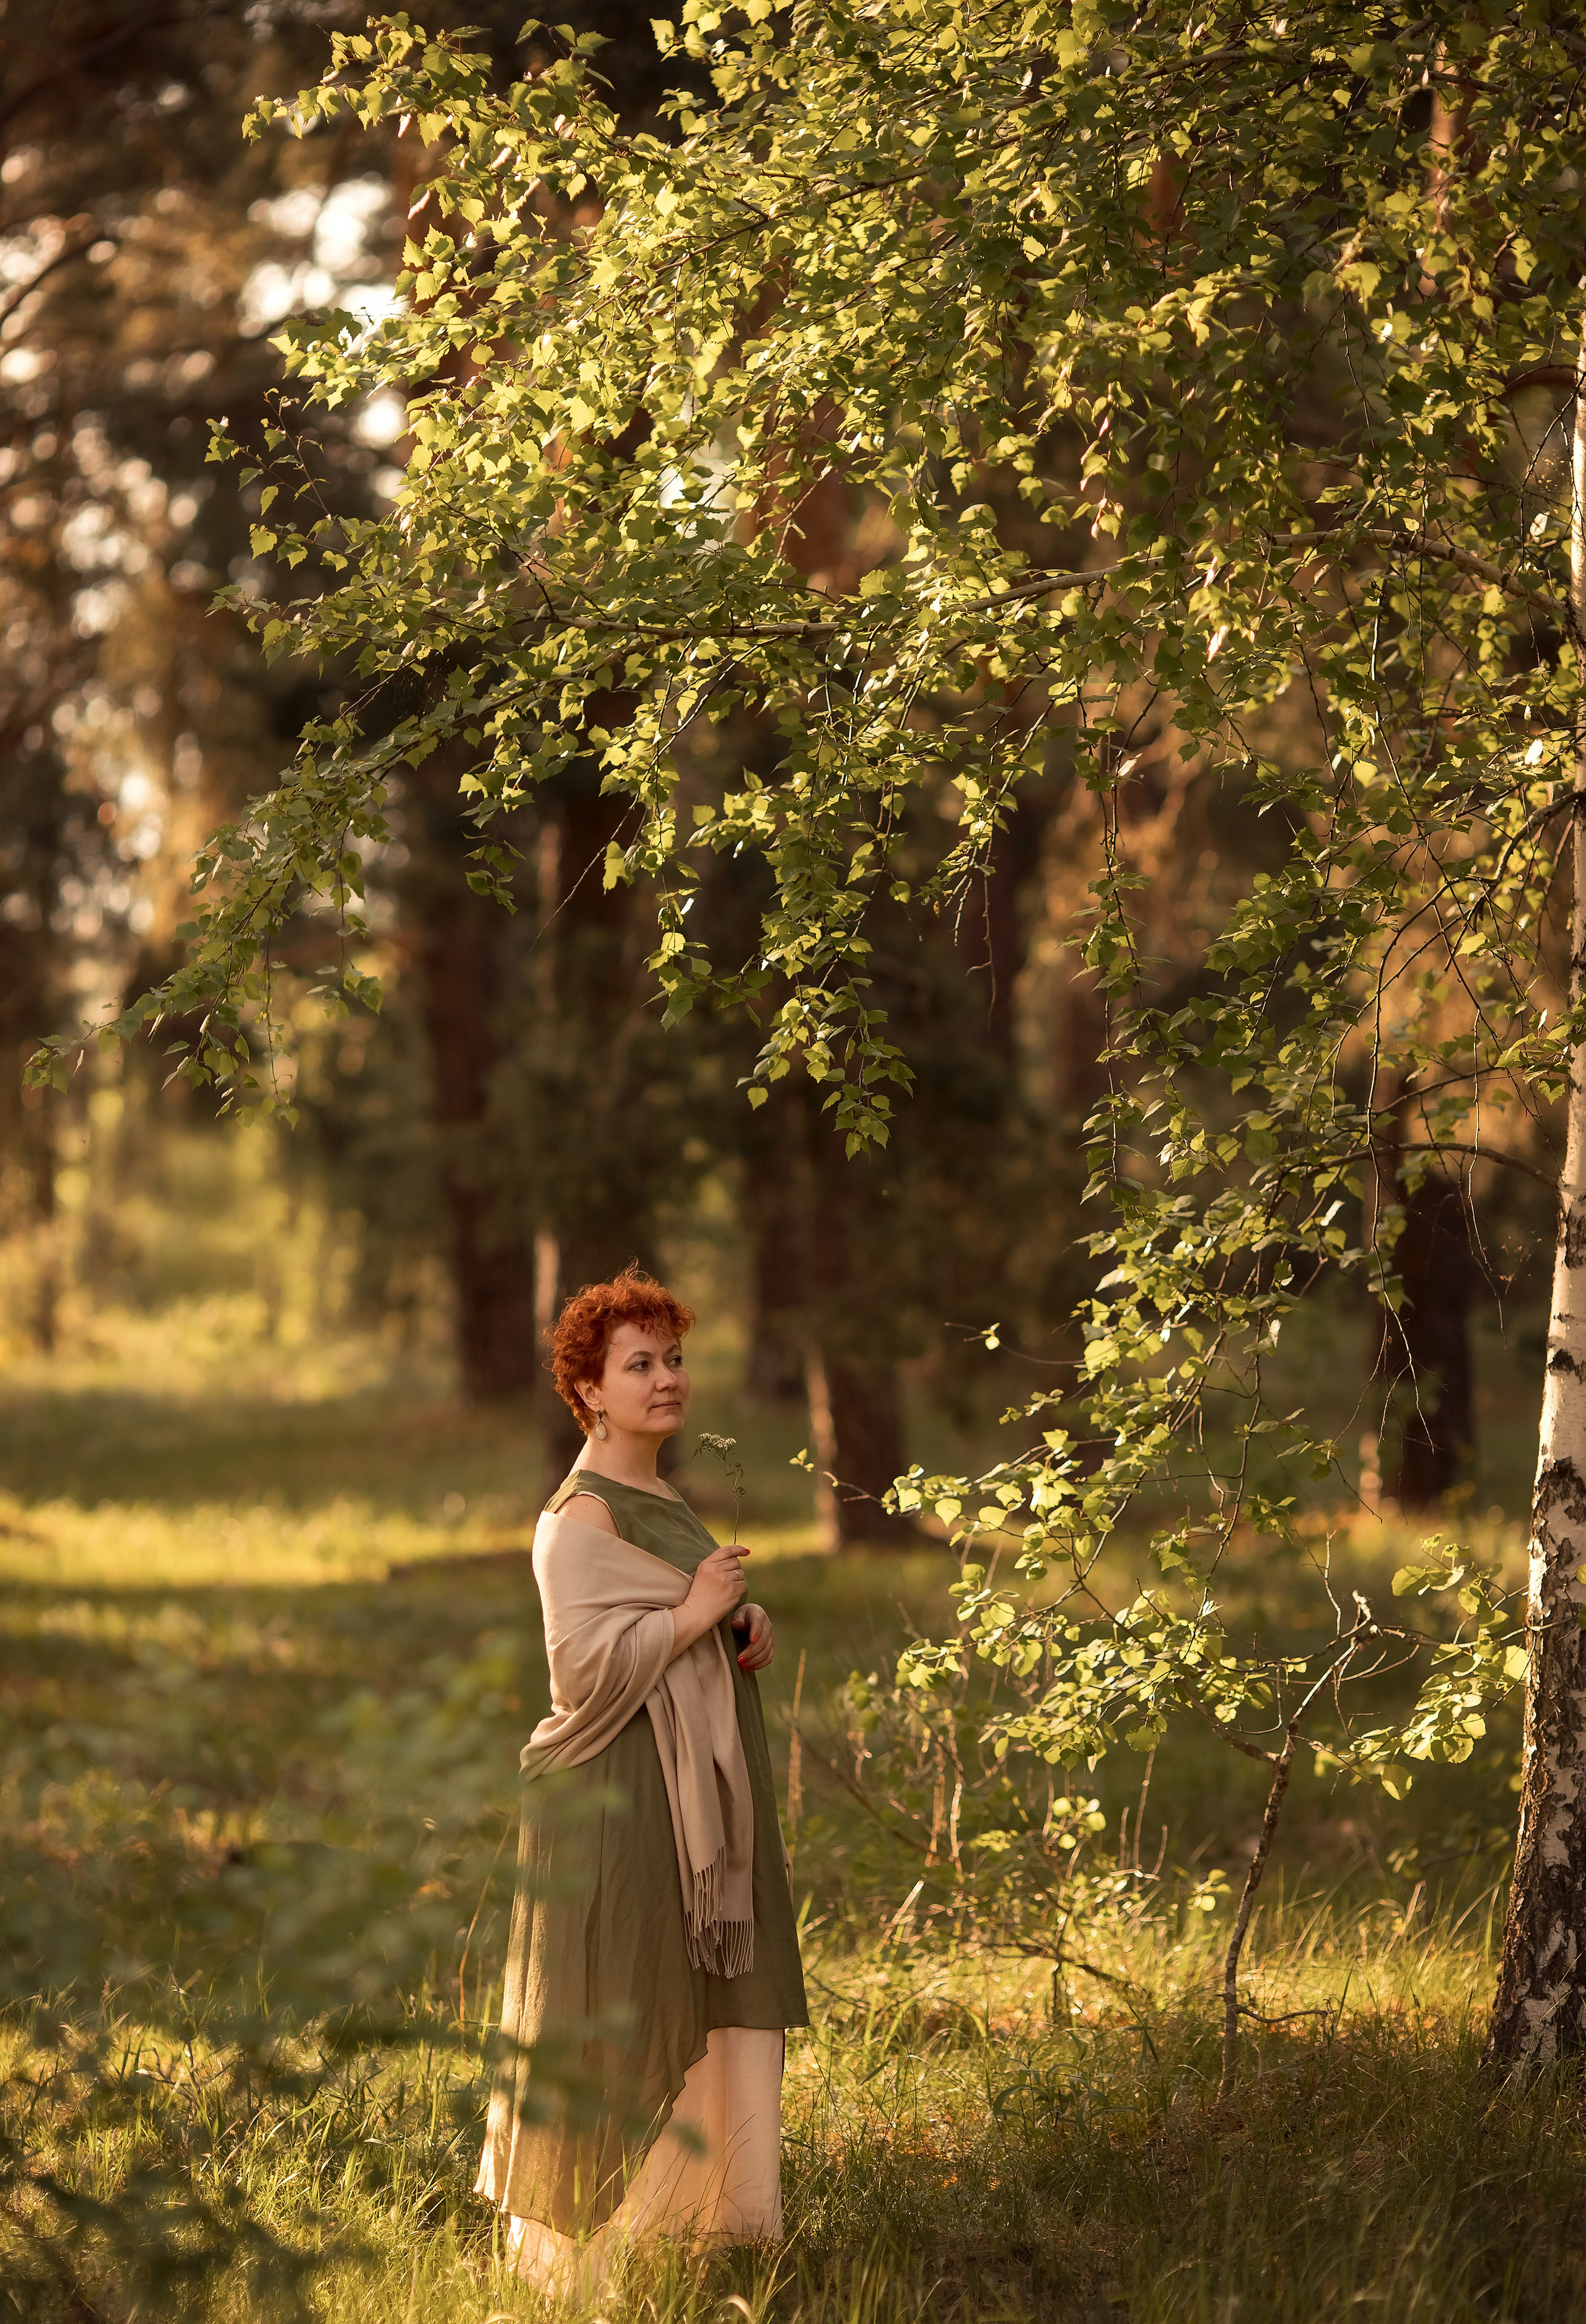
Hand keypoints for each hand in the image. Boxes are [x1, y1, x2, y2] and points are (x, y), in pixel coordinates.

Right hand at [669, 1542, 748, 1659]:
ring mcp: (725, 1580)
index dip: (738, 1549)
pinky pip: (743, 1584)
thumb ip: (717, 1563)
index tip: (745, 1551)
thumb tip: (737, 1556)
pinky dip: (740, 1588)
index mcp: (707, 1564)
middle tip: (727, 1579)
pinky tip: (731, 1593)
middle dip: (735, 1569)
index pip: (727, 1550)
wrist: (697, 1613)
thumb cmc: (700, 1594)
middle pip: (736, 1562)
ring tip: (727, 1588)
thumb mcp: (702, 1573)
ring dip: (737, 1579)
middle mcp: (716, 1570)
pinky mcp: (732, 1590)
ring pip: (741, 1573)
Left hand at [731, 1602, 773, 1671]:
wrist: (747, 1620)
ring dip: (754, 1660)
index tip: (752, 1640)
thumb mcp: (737, 1614)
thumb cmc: (741, 1616)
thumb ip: (737, 1619)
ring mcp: (770, 1638)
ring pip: (767, 1651)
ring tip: (742, 1665)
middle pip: (763, 1640)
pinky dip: (759, 1664)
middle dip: (751, 1652)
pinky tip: (749, 1668)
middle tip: (739, 1660)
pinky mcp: (770, 1647)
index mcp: (758, 1614)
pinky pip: (768, 1658)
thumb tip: (736, 1624)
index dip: (756, 1632)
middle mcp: (767, 1626)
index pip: (758, 1622)